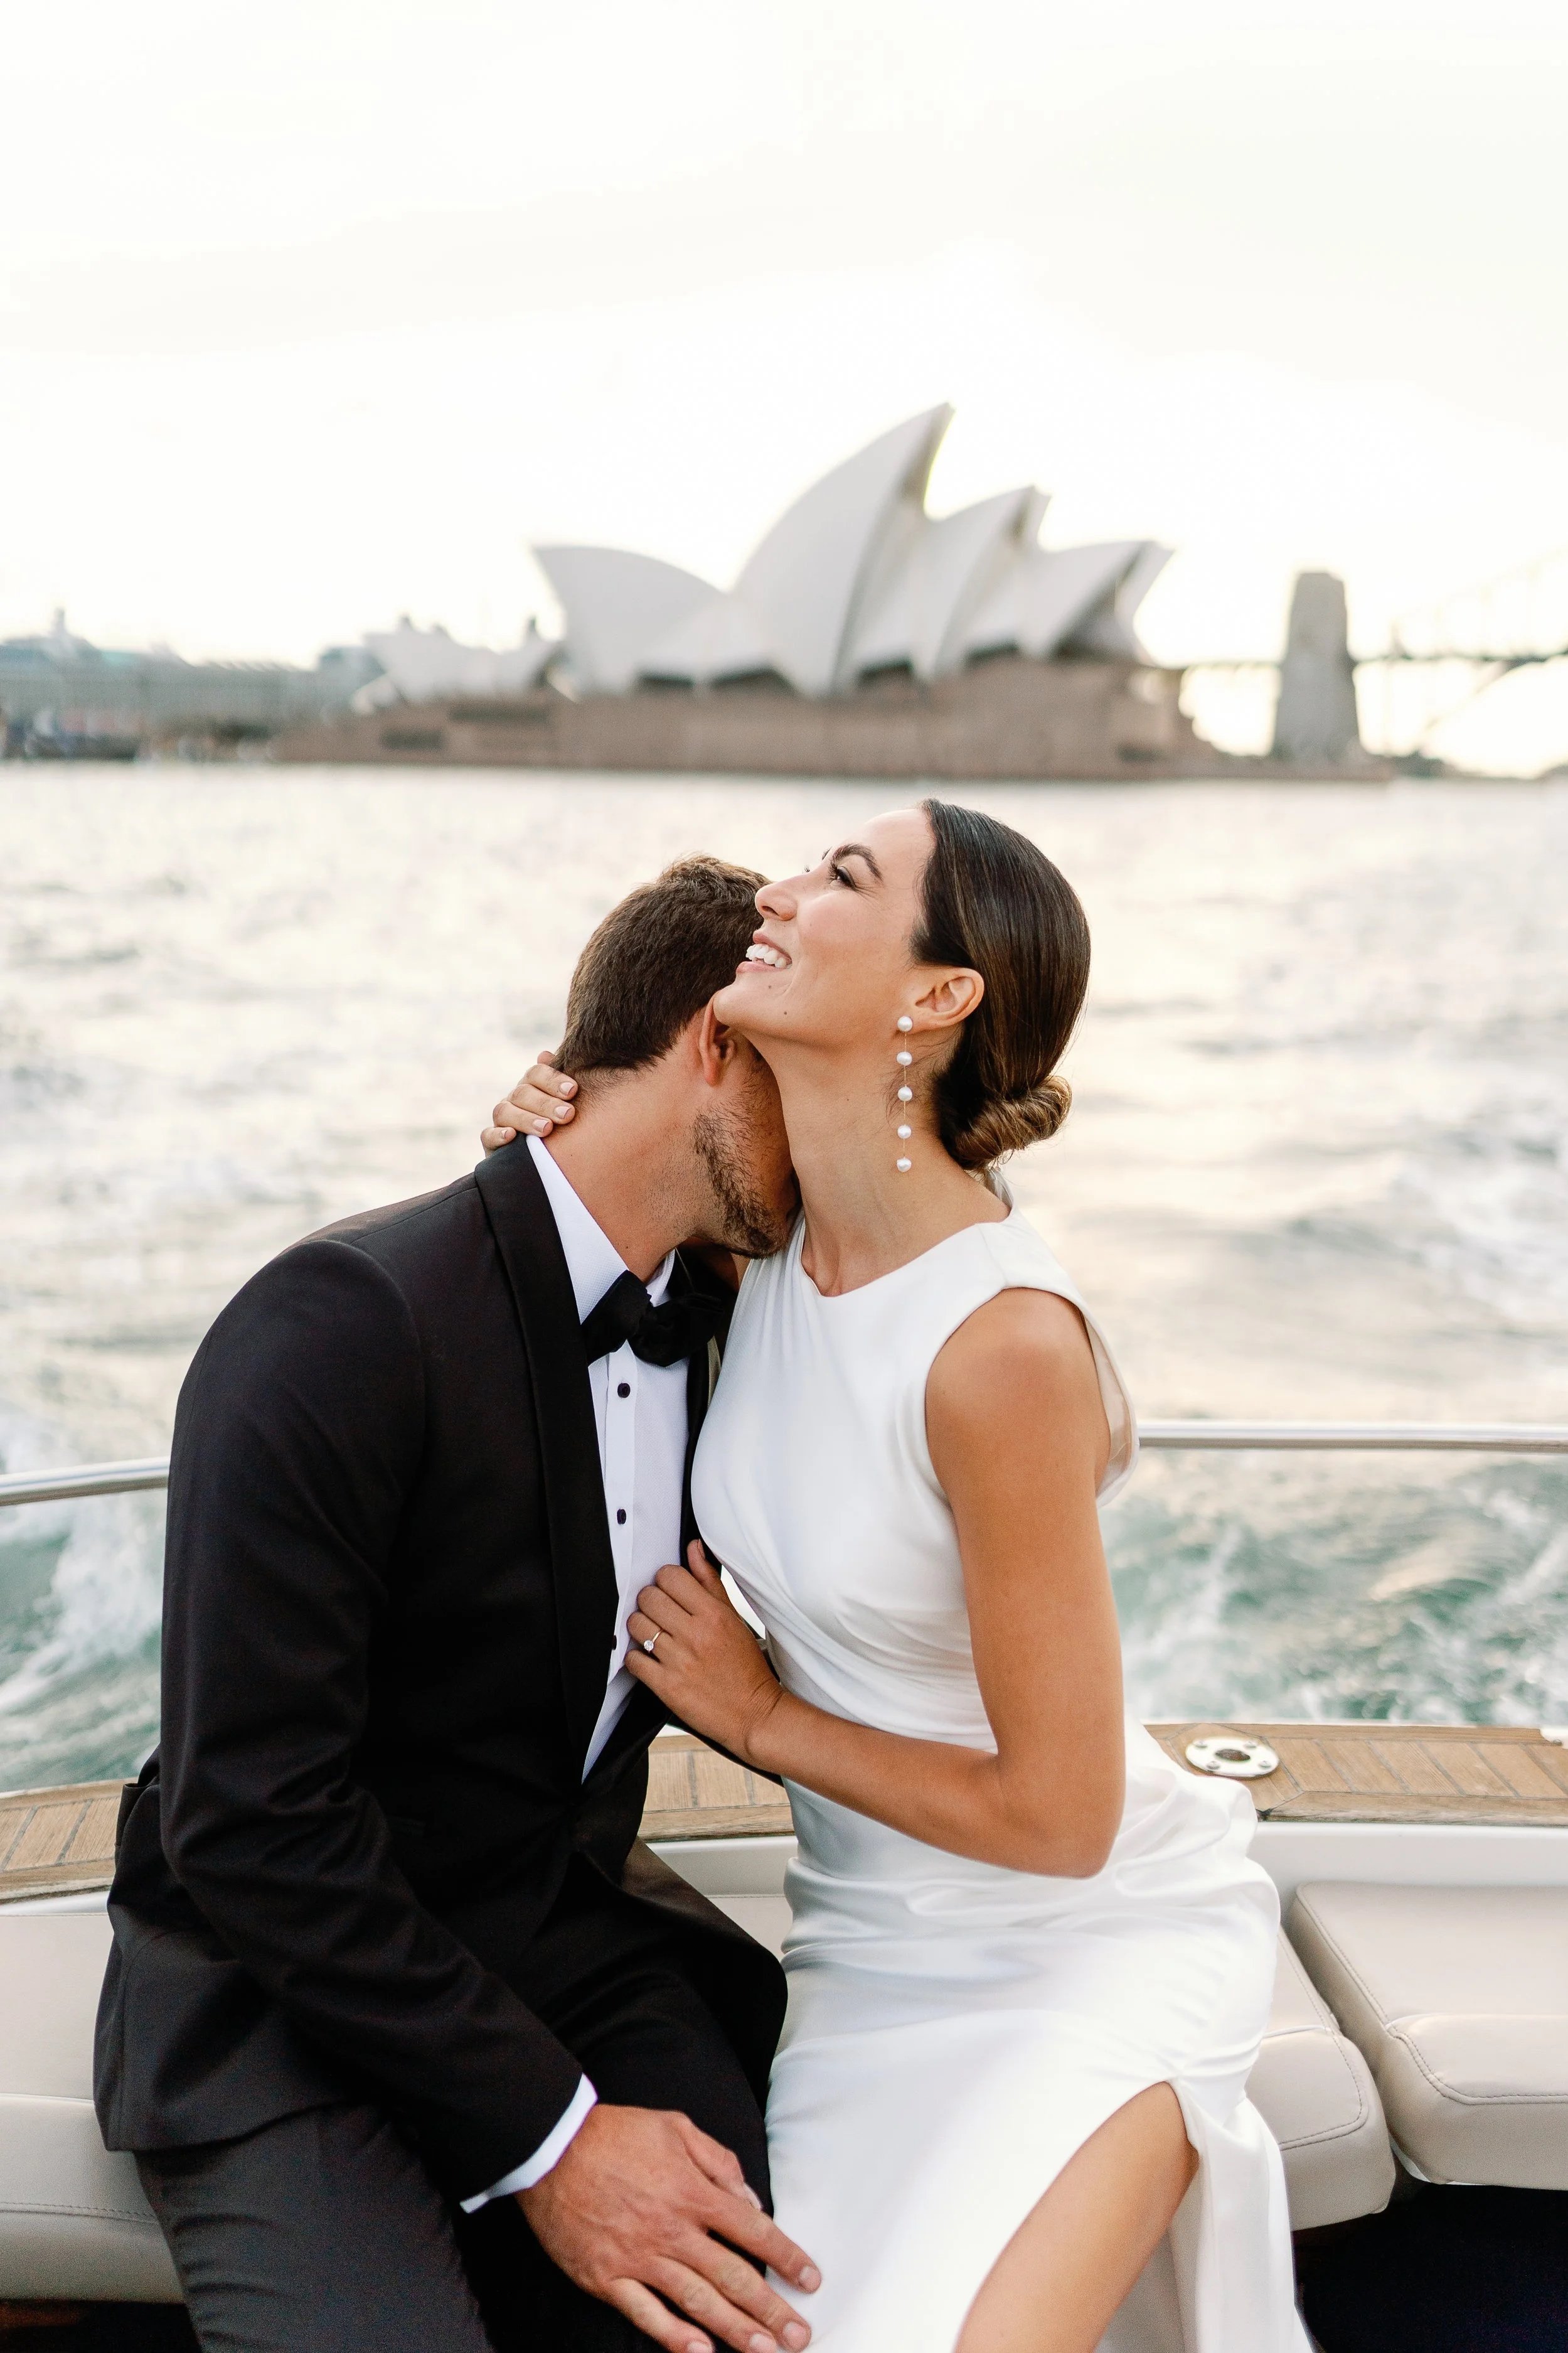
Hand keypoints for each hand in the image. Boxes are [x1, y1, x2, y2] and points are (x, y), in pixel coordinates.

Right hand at [481, 1048, 577, 1149]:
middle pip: (523, 1093)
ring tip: (547, 1129)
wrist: (547, 1160)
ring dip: (526, 1119)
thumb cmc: (565, 1128)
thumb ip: (564, 1083)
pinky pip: (488, 1135)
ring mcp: (501, 1120)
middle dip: (546, 1103)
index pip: (536, 1073)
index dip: (553, 1079)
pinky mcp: (491, 1142)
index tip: (573, 1090)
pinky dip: (498, 1135)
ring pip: (505, 1111)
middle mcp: (514, 1099)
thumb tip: (545, 1054)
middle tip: (568, 1114)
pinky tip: (511, 1136)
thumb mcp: (568, 1105)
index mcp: (532, 1086)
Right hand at [519, 2101, 817, 2352]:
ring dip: (735, 2330)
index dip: (786, 2257)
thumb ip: (719, 2163)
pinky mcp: (607, 2277)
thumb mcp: (676, 2127)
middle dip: (770, 2310)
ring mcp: (639, 2257)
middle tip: (800, 2336)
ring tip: (765, 2352)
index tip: (810, 2280)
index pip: (753, 2230)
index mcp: (692, 2192)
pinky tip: (700, 2352)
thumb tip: (752, 2202)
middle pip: (732, 2276)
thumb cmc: (616, 2133)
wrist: (553, 2148)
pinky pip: (645, 2314)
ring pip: (697, 2302)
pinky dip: (673, 2337)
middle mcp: (672, 2230)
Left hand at [626, 1544, 784, 1762]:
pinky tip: (649, 1657)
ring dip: (640, 1627)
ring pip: (636, 1625)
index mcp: (714, 1614)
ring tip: (653, 1634)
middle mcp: (696, 1635)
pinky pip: (633, 1660)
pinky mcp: (667, 1687)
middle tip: (660, 1613)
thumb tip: (693, 1549)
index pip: (670, 1576)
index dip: (665, 1580)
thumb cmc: (745, 1665)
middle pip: (648, 1597)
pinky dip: (636, 1657)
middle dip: (650, 1601)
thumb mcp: (733, 1618)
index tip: (669, 1591)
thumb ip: (709, 1582)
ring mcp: (680, 1661)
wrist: (754, 1713)